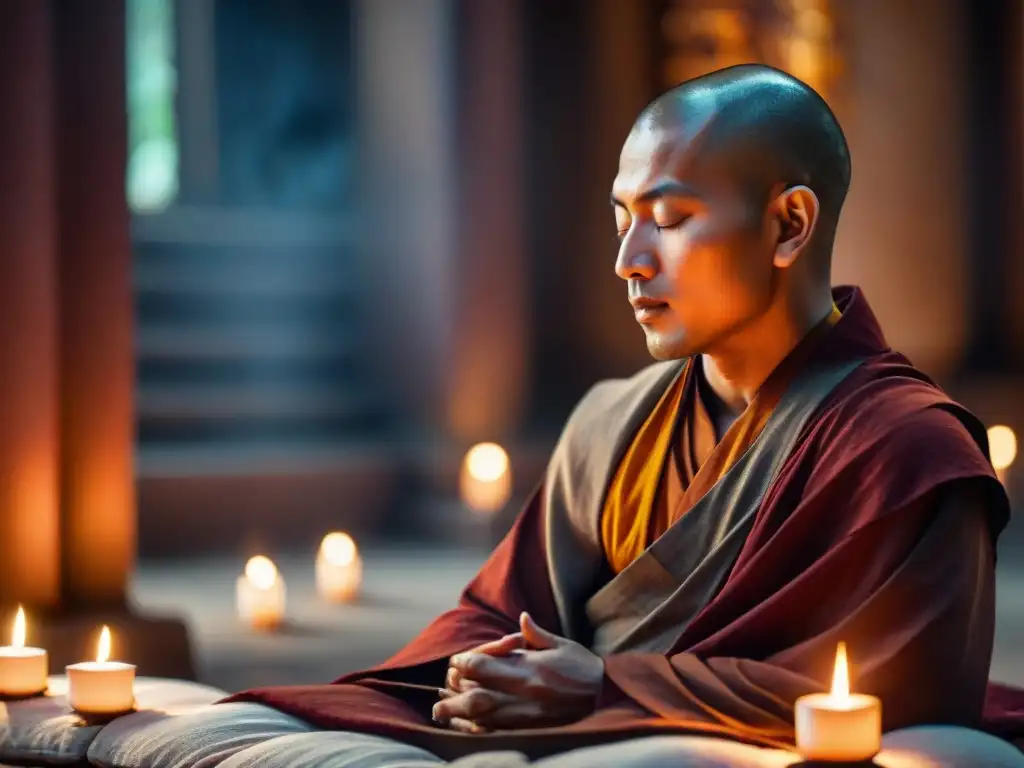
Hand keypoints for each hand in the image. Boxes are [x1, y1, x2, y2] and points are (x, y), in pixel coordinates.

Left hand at [432, 612, 603, 731]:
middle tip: (440, 692)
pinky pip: (496, 733)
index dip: (464, 663)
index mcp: (528, 667)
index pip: (483, 665)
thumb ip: (536, 634)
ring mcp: (525, 715)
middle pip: (476, 696)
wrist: (607, 698)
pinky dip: (476, 730)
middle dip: (453, 694)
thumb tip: (521, 618)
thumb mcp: (562, 644)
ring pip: (482, 718)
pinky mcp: (530, 731)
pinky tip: (466, 726)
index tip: (456, 662)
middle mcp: (523, 693)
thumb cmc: (585, 669)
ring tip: (442, 711)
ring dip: (458, 715)